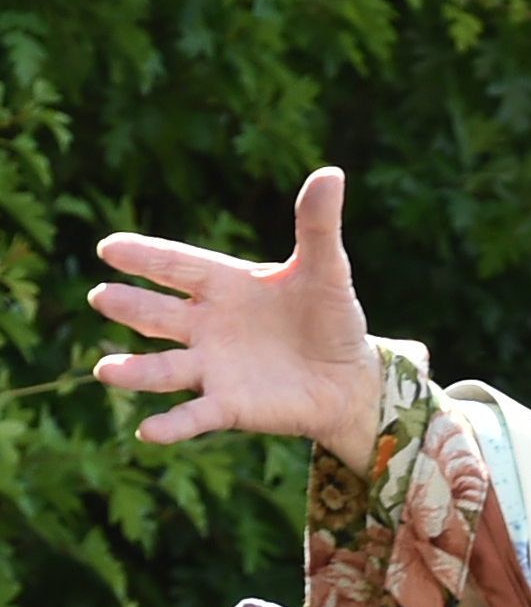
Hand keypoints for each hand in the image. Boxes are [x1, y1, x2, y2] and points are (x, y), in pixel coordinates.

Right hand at [92, 167, 383, 469]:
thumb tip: (332, 174)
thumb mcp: (328, 272)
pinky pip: (194, 415)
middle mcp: (207, 324)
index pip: (175, 264)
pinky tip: (147, 432)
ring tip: (104, 371)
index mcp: (223, 284)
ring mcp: (214, 366)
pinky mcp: (230, 406)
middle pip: (158, 314)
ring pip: (164, 367)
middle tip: (102, 298)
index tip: (109, 249)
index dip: (143, 257)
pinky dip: (172, 425)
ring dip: (134, 371)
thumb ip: (319, 226)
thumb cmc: (332, 320)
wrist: (351, 379)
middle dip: (130, 308)